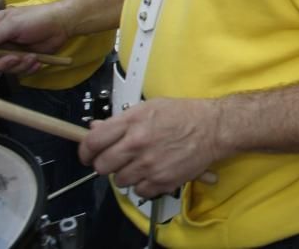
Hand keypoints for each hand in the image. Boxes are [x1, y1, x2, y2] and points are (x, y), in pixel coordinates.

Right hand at [0, 4, 68, 76]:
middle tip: (14, 58)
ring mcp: (8, 51)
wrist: (62, 24)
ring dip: (18, 65)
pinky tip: (37, 60)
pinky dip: (28, 68)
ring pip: (2, 68)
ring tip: (31, 56)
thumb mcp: (13, 24)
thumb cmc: (38, 17)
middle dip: (0, 63)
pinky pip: (18, 71)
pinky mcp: (21, 59)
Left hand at [79, 98, 231, 199]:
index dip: (85, 151)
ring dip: (126, 174)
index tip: (88, 154)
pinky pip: (139, 191)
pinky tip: (153, 172)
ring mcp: (149, 165)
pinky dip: (143, 185)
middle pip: (102, 166)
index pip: (93, 142)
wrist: (213, 128)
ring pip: (120, 181)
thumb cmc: (183, 114)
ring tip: (141, 163)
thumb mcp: (149, 107)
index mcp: (132, 122)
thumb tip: (95, 128)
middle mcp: (137, 144)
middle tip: (116, 159)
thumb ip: (121, 120)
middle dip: (105, 164)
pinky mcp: (162, 181)